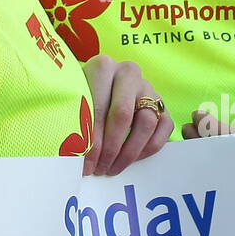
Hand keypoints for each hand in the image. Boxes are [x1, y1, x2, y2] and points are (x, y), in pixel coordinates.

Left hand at [82, 55, 172, 176]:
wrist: (104, 84)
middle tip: (100, 169)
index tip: (85, 164)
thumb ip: (74, 120)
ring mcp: (148, 87)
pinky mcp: (162, 102)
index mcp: (102, 66)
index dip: (92, 140)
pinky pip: (163, 128)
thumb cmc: (84, 94)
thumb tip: (72, 154)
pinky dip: (148, 149)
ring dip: (129, 152)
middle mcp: (128, 72)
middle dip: (110, 148)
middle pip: (123, 115)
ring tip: (112, 168)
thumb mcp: (75, 99)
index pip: (98, 107)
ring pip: (146, 123)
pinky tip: (131, 160)